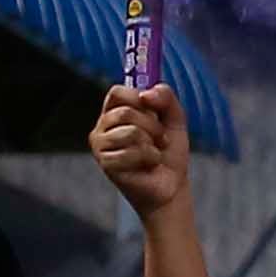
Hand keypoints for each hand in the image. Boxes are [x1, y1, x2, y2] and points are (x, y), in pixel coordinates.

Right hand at [89, 84, 193, 222]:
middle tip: (159, 139)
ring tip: (153, 153)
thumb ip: (166, 98)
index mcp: (115, 112)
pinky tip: (148, 165)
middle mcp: (103, 127)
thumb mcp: (174, 119)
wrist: (172, 184)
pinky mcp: (106, 163)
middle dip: (152, 126)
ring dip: (151, 143)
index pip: (117, 92)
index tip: (154, 110)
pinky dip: (149, 158)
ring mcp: (100, 146)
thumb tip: (146, 94)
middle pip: (125, 112)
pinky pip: (131, 152)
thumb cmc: (168, 151)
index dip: (137, 97)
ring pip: (130, 132)